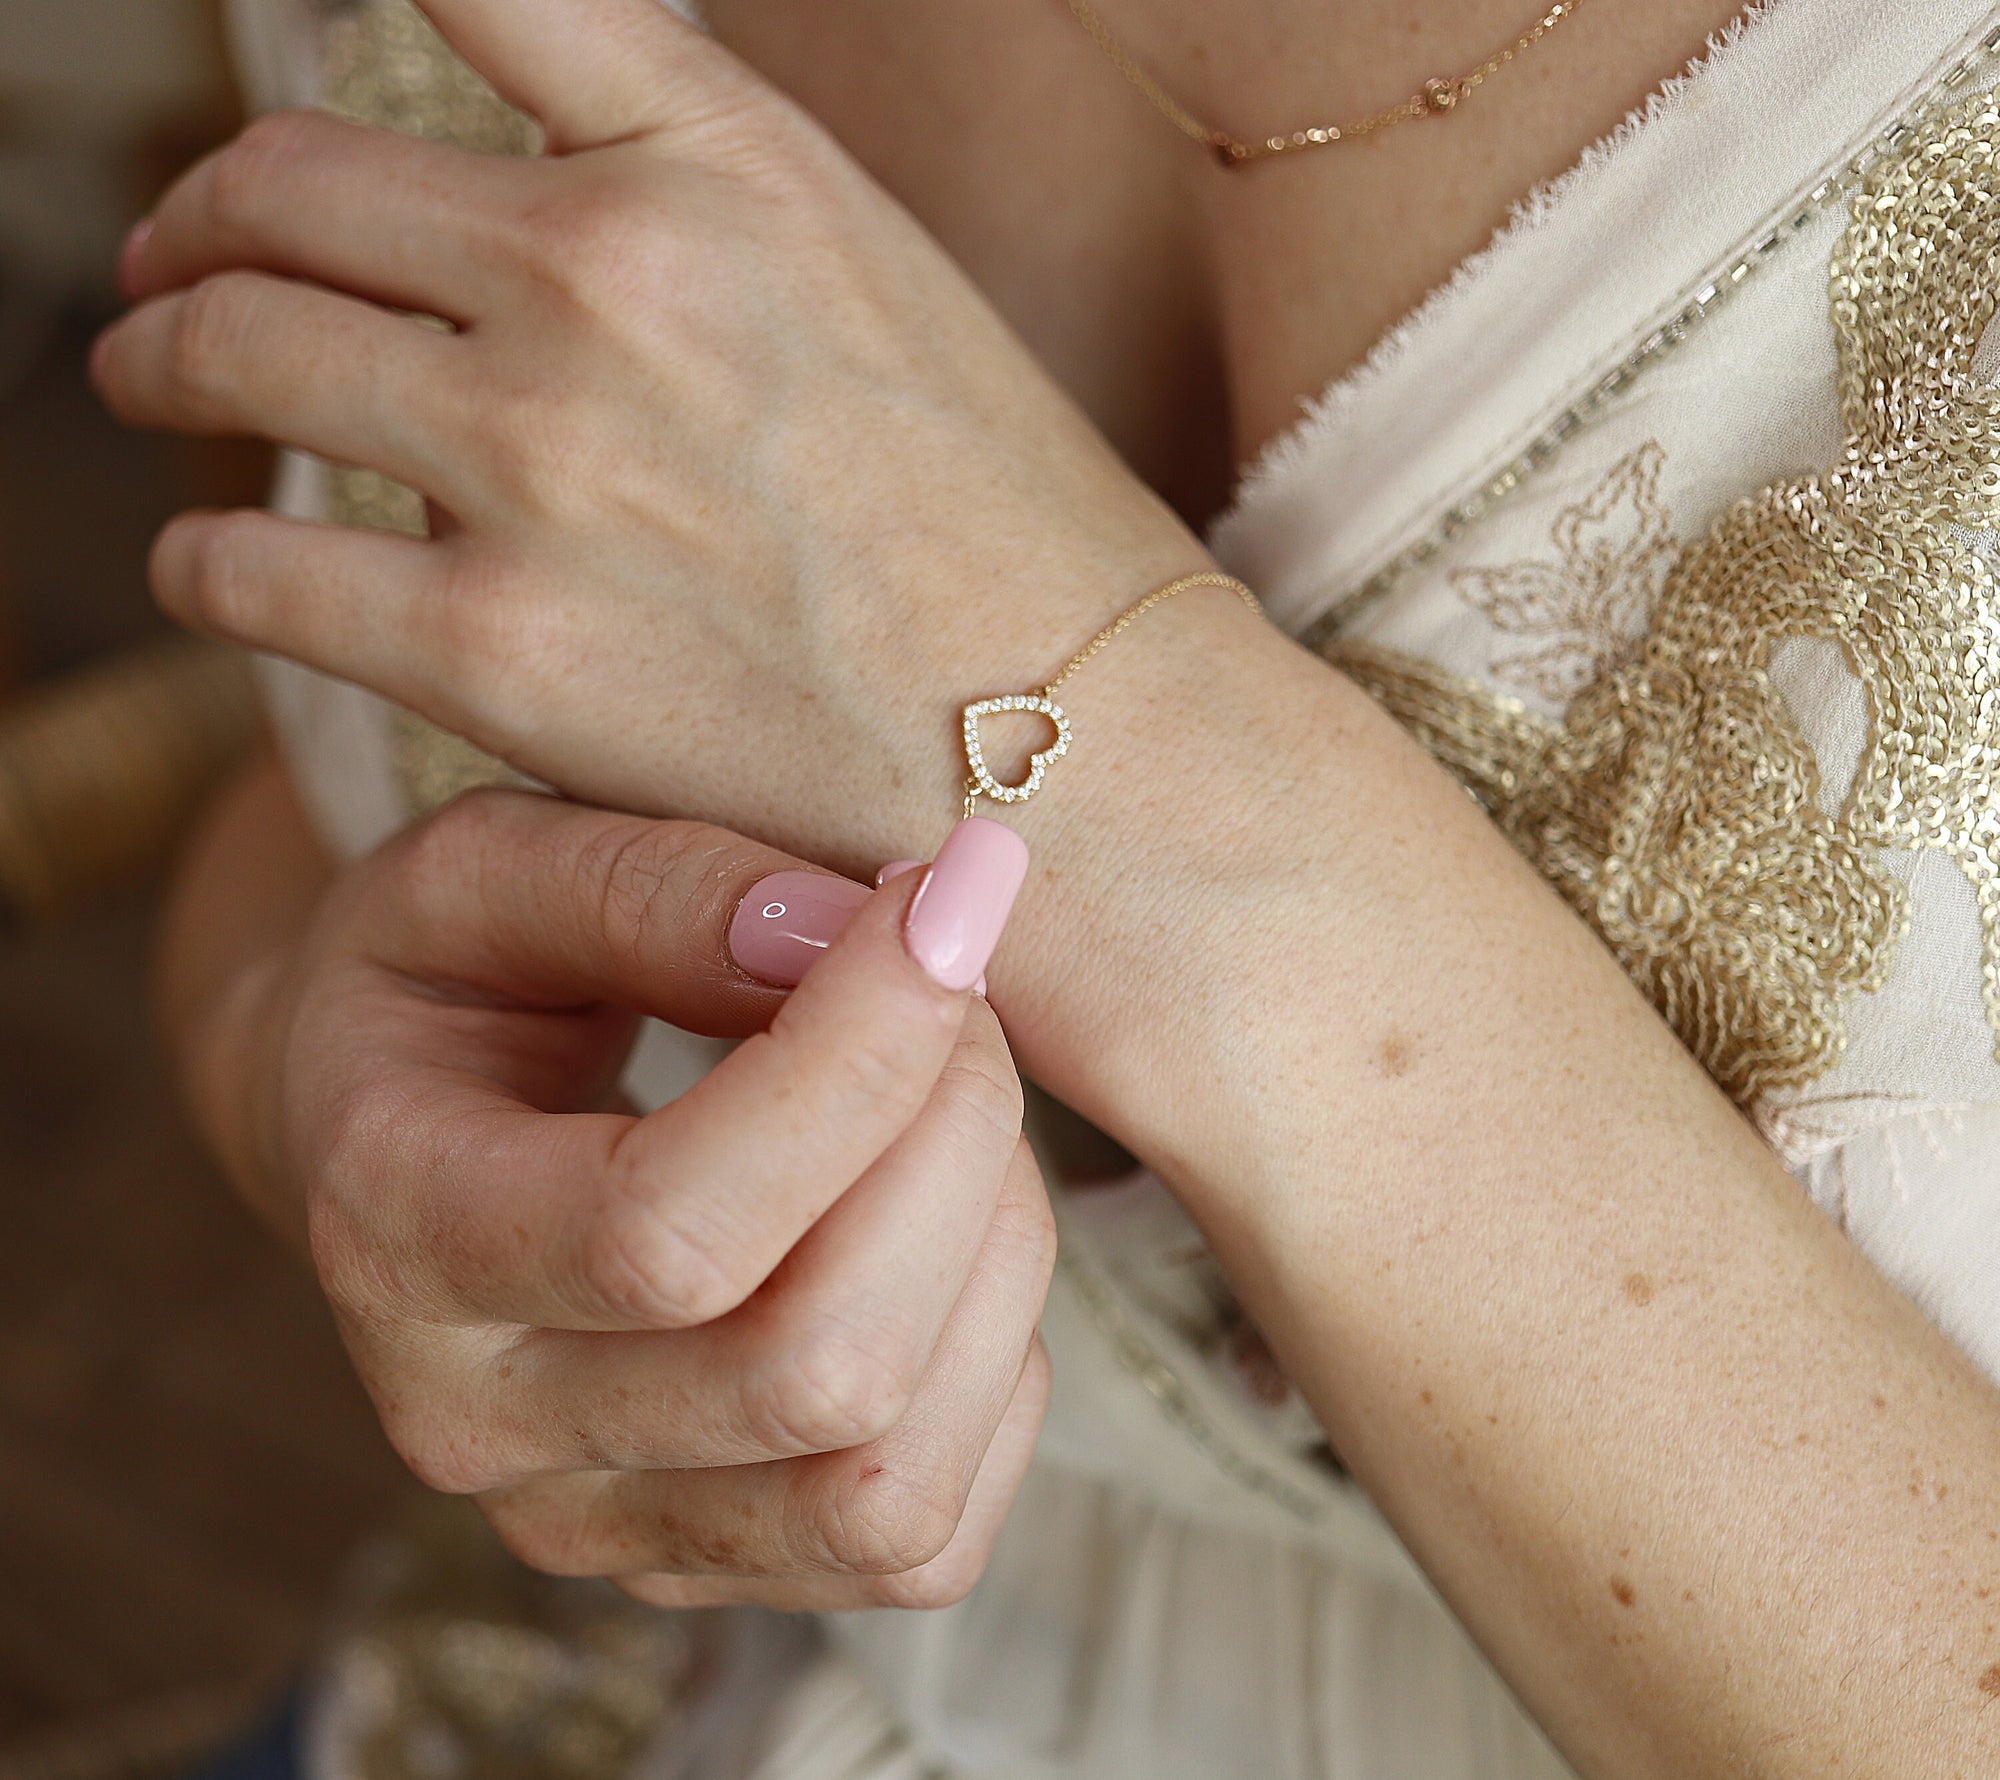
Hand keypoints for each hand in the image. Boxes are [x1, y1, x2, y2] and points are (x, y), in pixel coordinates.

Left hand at [93, 0, 1205, 871]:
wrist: (1095, 760)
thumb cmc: (1023, 550)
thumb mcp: (889, 296)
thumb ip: (710, 222)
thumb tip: (546, 218)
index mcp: (729, 161)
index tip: (311, 101)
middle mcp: (608, 274)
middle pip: (292, 179)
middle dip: (200, 217)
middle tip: (169, 262)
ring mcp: (535, 460)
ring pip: (233, 346)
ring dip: (157, 353)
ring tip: (146, 377)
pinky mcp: (488, 649)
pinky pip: (247, 564)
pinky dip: (199, 554)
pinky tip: (208, 558)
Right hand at [219, 786, 1052, 1607]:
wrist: (386, 1132)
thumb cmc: (445, 982)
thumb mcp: (487, 870)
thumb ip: (649, 886)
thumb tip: (839, 936)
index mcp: (397, 1232)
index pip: (667, 1227)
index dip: (855, 1066)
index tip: (941, 908)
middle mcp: (481, 1426)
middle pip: (814, 1368)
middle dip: (954, 1139)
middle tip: (960, 988)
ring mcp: (597, 1526)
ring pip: (888, 1483)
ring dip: (994, 1256)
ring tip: (960, 1101)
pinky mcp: (706, 1565)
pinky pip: (923, 1540)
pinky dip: (992, 1369)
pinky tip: (949, 1228)